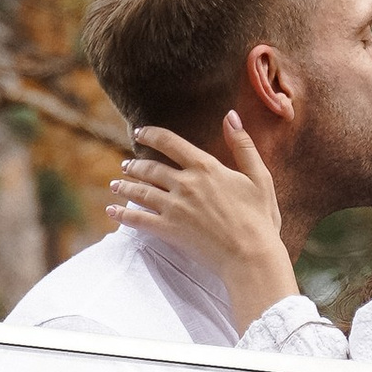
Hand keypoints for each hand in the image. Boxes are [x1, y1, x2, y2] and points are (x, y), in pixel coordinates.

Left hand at [105, 117, 298, 330]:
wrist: (252, 255)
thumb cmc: (260, 218)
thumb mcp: (259, 176)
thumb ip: (243, 145)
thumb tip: (231, 116)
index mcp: (206, 167)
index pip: (169, 142)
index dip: (151, 134)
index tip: (139, 133)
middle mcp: (186, 184)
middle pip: (150, 168)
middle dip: (135, 165)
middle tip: (125, 165)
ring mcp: (175, 207)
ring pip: (140, 191)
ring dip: (124, 187)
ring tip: (115, 185)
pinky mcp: (169, 230)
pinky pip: (138, 219)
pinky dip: (122, 214)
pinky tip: (112, 211)